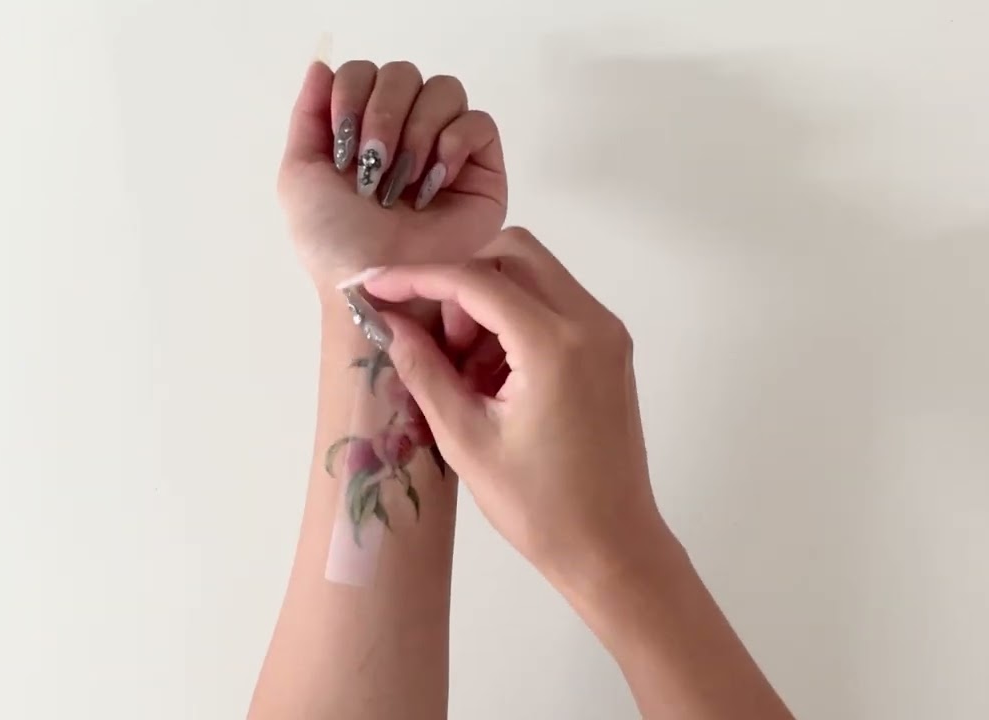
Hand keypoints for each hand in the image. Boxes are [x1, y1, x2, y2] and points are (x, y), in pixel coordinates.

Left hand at [278, 60, 507, 292]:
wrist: (374, 283)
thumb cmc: (334, 241)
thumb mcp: (298, 175)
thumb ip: (308, 115)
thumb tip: (322, 65)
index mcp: (364, 131)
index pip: (366, 72)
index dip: (352, 94)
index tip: (342, 143)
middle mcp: (406, 133)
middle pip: (404, 74)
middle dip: (382, 114)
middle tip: (372, 165)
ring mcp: (447, 151)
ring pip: (444, 90)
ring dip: (415, 131)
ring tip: (401, 183)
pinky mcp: (483, 172)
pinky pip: (479, 123)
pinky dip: (453, 145)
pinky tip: (433, 183)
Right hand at [360, 228, 668, 588]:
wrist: (612, 547)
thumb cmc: (540, 508)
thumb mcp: (466, 439)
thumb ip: (425, 370)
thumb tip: (389, 322)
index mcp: (556, 346)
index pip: (476, 280)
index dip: (418, 277)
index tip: (375, 286)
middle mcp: (591, 324)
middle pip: (513, 255)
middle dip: (461, 282)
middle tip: (439, 340)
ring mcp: (607, 334)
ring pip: (535, 275)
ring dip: (489, 301)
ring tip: (464, 369)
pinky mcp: (611, 349)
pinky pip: (555, 304)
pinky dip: (515, 320)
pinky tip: (492, 376)